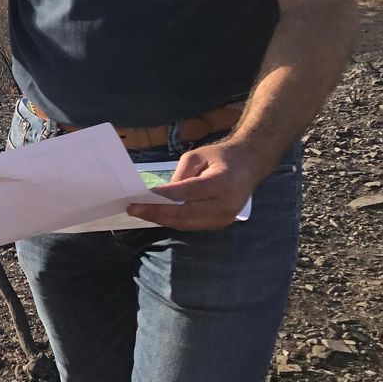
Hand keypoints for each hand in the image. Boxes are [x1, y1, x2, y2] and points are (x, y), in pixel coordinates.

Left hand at [126, 140, 262, 231]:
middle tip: (133, 208)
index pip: (188, 192)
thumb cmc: (221, 157)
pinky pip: (192, 225)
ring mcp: (225, 218)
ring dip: (161, 219)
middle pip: (185, 213)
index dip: (164, 196)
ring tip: (140, 213)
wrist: (249, 166)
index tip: (141, 196)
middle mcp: (225, 205)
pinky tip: (157, 215)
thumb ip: (180, 174)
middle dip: (156, 212)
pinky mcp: (221, 224)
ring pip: (186, 223)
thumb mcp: (198, 155)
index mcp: (222, 182)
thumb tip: (163, 194)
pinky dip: (173, 221)